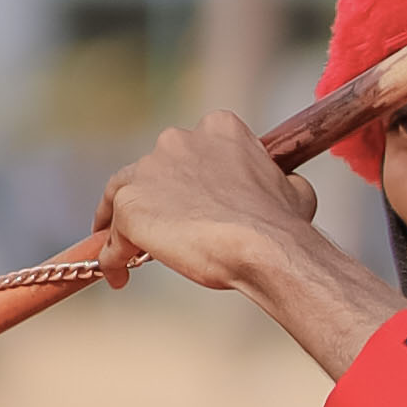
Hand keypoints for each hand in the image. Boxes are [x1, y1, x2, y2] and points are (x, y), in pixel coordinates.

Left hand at [96, 112, 325, 289]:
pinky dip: (112, 259)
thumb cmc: (283, 224)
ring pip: (123, 200)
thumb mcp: (293, 191)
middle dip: (152, 201)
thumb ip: (281, 183)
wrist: (265, 247)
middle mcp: (178, 139)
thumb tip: (287, 189)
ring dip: (122, 226)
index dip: (181, 180)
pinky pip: (113, 238)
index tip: (183, 204)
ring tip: (125, 255)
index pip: (185, 152)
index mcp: (217, 128)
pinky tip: (118, 277)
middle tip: (158, 232)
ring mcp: (149, 170)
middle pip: (150, 172)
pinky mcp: (130, 205)